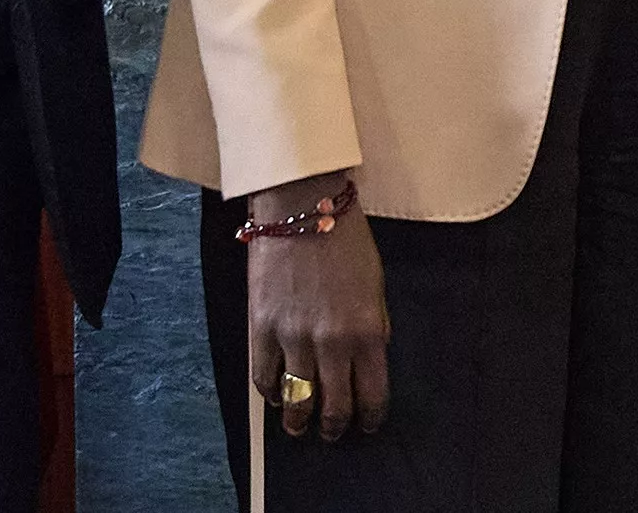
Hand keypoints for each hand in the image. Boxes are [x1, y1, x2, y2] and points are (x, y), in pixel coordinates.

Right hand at [245, 171, 389, 440]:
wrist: (302, 206)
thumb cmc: (345, 240)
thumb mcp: (376, 285)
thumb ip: (374, 326)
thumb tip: (371, 358)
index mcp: (368, 332)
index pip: (372, 395)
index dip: (370, 417)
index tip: (367, 424)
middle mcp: (332, 342)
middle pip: (333, 407)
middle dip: (334, 426)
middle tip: (332, 432)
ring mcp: (293, 338)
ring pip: (297, 401)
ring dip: (299, 422)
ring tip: (300, 427)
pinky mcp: (261, 328)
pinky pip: (264, 378)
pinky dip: (271, 394)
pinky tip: (277, 397)